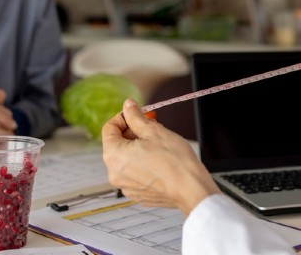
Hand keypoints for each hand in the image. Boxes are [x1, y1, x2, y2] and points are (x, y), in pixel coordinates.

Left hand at [102, 98, 220, 215]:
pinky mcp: (137, 194)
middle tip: (151, 129)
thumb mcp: (154, 130)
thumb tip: (128, 106)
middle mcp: (114, 174)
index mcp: (114, 155)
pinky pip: (135, 173)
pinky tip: (159, 161)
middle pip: (117, 144)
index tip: (136, 115)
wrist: (191, 188)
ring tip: (158, 145)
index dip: (123, 118)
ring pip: (127, 159)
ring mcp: (126, 186)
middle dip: (133, 133)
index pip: (109, 129)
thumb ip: (136, 117)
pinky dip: (143, 164)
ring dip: (138, 148)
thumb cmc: (174, 161)